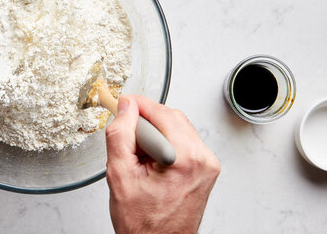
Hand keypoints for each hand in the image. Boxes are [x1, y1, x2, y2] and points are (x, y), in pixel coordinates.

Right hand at [106, 96, 219, 233]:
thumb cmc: (143, 223)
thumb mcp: (119, 175)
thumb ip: (121, 134)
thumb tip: (126, 106)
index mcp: (186, 158)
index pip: (160, 112)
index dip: (136, 106)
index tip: (120, 104)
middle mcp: (203, 159)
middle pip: (170, 117)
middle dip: (145, 123)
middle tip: (127, 142)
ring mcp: (208, 164)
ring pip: (176, 127)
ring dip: (154, 134)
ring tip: (139, 159)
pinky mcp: (205, 168)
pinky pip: (182, 141)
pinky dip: (164, 144)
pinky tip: (151, 164)